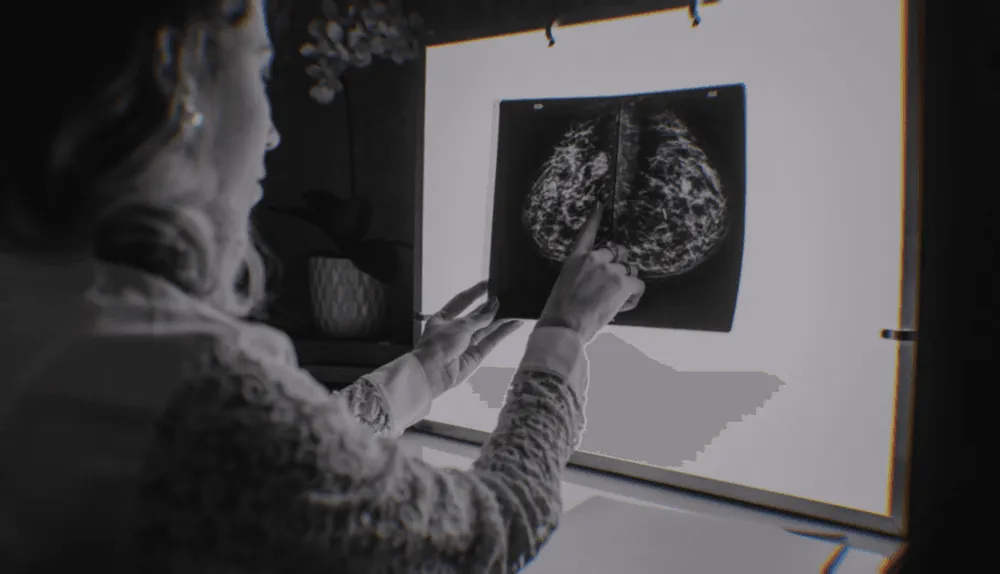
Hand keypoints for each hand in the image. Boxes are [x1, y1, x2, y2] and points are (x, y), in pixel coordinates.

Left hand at [413, 281, 523, 396]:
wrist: (432, 373)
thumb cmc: (438, 344)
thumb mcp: (460, 325)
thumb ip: (480, 317)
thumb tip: (495, 304)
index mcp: (443, 318)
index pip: (461, 301)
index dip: (475, 292)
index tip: (489, 283)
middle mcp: (454, 330)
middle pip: (476, 315)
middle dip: (491, 306)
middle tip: (508, 296)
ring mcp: (465, 343)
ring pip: (486, 328)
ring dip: (501, 319)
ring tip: (516, 308)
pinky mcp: (476, 356)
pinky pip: (491, 341)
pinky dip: (503, 332)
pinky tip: (515, 323)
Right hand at [537, 201, 645, 342]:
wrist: (564, 325)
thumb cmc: (560, 311)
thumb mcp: (565, 284)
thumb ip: (582, 274)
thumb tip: (598, 282)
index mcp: (576, 258)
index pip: (588, 232)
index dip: (595, 218)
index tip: (600, 204)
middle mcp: (594, 258)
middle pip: (619, 252)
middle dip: (620, 266)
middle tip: (613, 286)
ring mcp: (610, 269)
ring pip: (630, 270)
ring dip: (627, 284)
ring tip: (615, 302)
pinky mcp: (622, 283)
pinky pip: (639, 285)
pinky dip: (634, 296)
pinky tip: (624, 306)